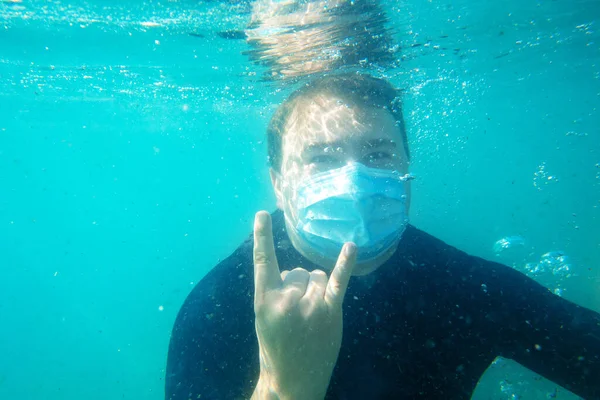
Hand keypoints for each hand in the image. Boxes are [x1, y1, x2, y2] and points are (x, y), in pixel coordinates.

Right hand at [251, 211, 356, 399]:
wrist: (293, 381)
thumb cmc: (274, 347)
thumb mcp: (263, 319)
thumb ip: (275, 292)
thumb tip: (295, 273)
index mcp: (264, 301)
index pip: (262, 262)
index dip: (261, 236)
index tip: (262, 214)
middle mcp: (288, 300)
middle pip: (296, 271)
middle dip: (296, 286)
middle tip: (294, 314)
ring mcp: (312, 305)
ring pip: (315, 275)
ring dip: (313, 288)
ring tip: (309, 314)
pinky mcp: (331, 311)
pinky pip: (338, 281)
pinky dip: (345, 263)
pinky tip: (351, 246)